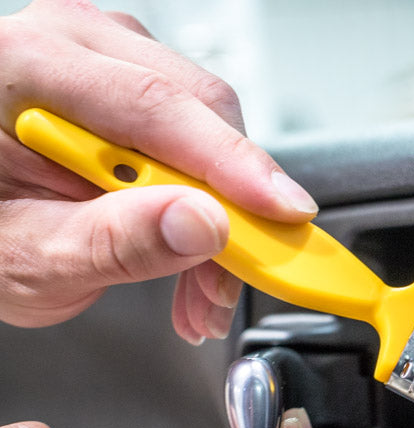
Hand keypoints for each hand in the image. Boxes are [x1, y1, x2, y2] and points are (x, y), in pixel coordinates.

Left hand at [0, 0, 318, 342]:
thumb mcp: (29, 258)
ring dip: (225, 216)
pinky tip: (192, 254)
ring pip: (212, 129)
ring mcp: (109, 62)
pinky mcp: (138, 90)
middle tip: (229, 283)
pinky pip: (204, 140)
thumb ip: (115, 242)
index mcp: (24, 66)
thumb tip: (202, 224)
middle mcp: (72, 47)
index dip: (232, 164)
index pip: (154, 104)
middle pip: (199, 112)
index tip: (283, 214)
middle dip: (232, 209)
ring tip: (200, 289)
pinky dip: (211, 206)